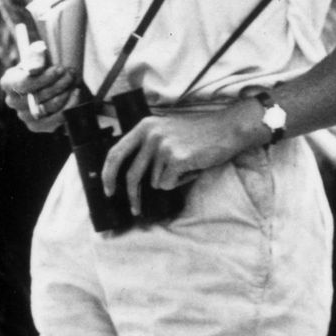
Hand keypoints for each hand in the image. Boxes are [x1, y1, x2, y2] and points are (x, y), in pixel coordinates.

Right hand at [0, 62, 78, 132]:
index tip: (60, 69)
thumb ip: (35, 58)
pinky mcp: (36, 126)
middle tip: (71, 73)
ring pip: (46, 108)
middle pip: (36, 97)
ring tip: (74, 82)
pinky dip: (68, 108)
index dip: (43, 78)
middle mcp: (11, 101)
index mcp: (8, 82)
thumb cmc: (44, 67)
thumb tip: (34, 70)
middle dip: (57, 84)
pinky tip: (75, 95)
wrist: (53, 81)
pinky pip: (53, 120)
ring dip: (64, 94)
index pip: (22, 84)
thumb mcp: (39, 57)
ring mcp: (22, 115)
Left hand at [100, 105, 259, 216]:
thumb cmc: (197, 135)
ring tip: (185, 166)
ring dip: (170, 180)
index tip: (108, 189)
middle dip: (131, 195)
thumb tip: (127, 177)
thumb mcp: (165, 132)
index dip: (108, 174)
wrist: (228, 128)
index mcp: (143, 127)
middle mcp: (150, 134)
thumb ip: (145, 147)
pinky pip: (168, 184)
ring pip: (154, 181)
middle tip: (134, 209)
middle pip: (131, 174)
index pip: (115, 153)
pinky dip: (180, 182)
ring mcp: (163, 146)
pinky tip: (191, 168)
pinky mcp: (177, 158)